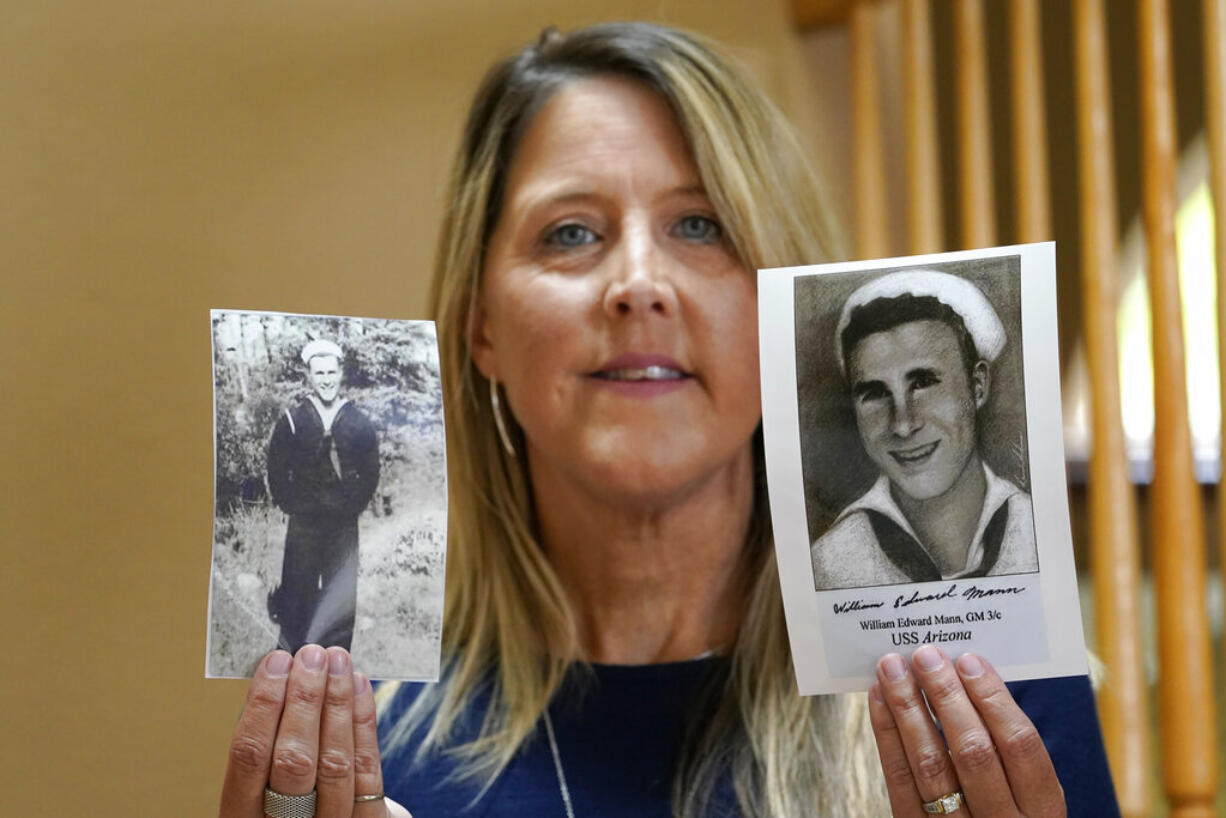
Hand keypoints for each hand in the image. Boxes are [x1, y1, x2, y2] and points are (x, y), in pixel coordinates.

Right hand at [219, 645, 411, 817]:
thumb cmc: (284, 802)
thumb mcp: (258, 783)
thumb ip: (266, 741)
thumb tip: (281, 673)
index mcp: (242, 815)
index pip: (248, 757)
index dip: (263, 704)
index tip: (276, 662)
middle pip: (294, 760)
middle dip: (304, 699)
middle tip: (311, 655)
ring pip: (335, 762)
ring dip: (337, 702)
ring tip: (337, 661)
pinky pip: (367, 769)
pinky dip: (363, 722)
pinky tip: (358, 686)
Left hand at [867, 646, 1064, 816]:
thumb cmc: (1005, 811)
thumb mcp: (1027, 792)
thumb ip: (1005, 746)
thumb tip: (966, 677)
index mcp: (1041, 809)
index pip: (1020, 745)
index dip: (994, 699)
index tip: (969, 661)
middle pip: (972, 752)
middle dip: (946, 696)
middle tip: (925, 655)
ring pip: (930, 765)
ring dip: (908, 708)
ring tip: (893, 667)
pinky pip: (899, 780)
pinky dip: (887, 733)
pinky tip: (880, 699)